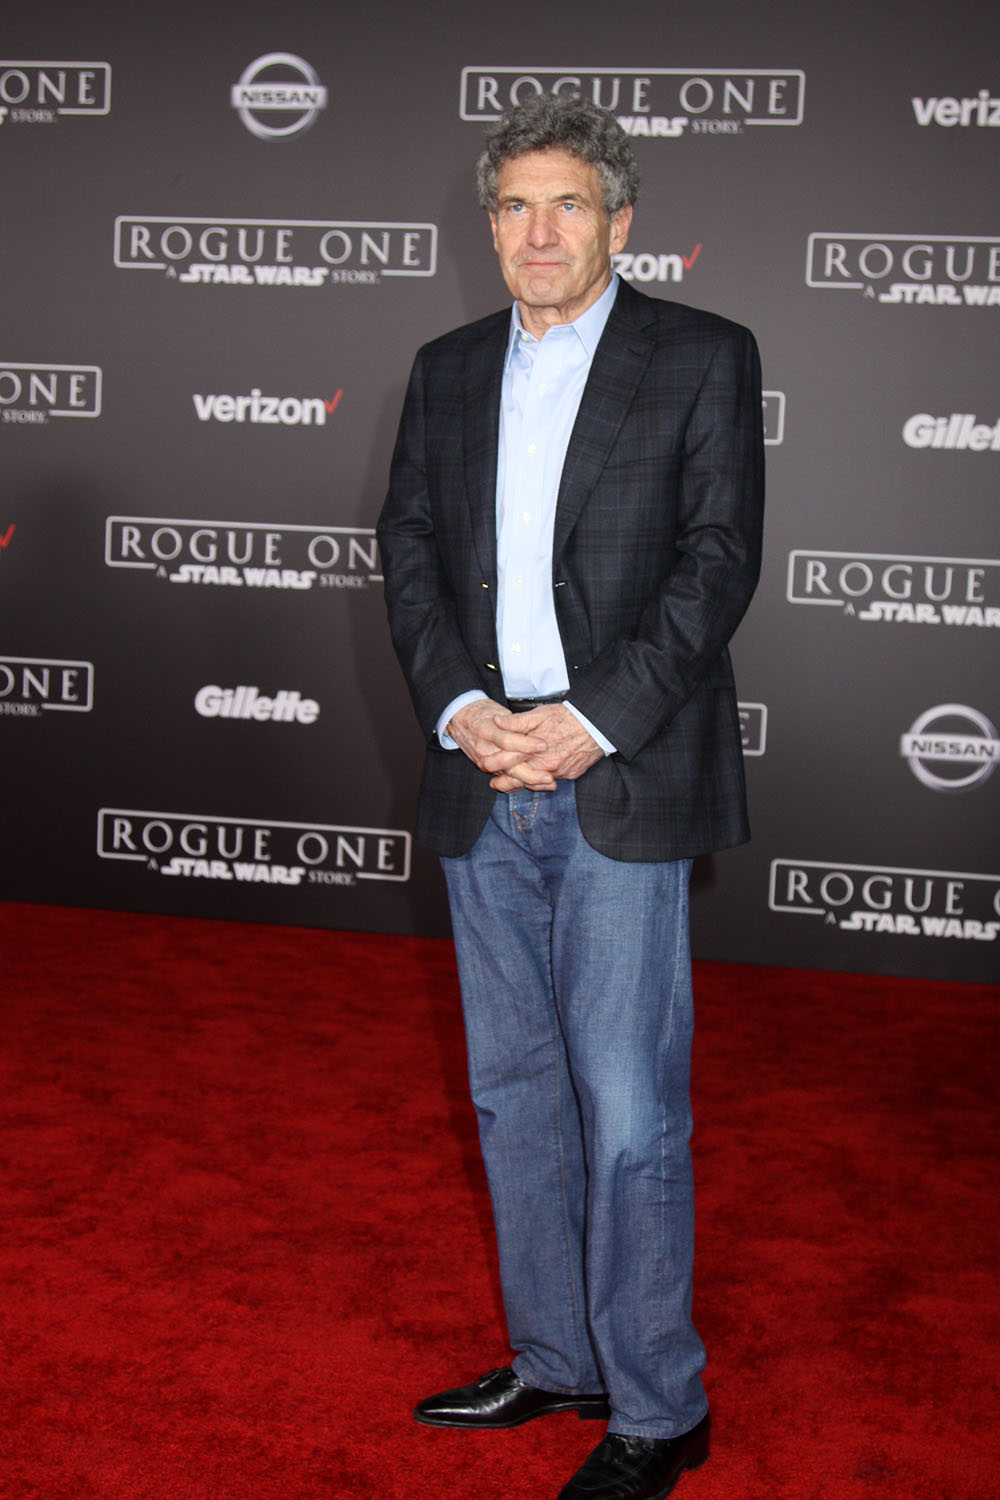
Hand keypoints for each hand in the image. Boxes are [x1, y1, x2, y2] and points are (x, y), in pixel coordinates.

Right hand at [448, 700, 553, 789]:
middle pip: (507, 765)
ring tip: (548, 782)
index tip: (543, 745)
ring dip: (528, 782)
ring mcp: (484, 761)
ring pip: (506, 777)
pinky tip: (538, 786)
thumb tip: (532, 728)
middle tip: (549, 775)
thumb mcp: (498, 710)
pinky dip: (522, 785)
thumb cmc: (483, 714)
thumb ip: (514, 720)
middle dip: (529, 773)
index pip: (507, 740)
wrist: (461, 720)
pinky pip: (504, 782)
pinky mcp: (487, 769)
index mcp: (487, 731)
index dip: (526, 744)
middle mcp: (484, 749)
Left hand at [488, 704, 603, 791]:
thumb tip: (497, 722)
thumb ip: (517, 722)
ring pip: (536, 782)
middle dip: (505, 783)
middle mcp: (546, 765)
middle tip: (494, 784)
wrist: (597, 725)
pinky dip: (541, 781)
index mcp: (535, 750)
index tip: (485, 766)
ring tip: (510, 784)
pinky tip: (534, 778)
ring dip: (522, 783)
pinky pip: (552, 781)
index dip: (494, 764)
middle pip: (520, 779)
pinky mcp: (570, 774)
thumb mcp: (540, 714)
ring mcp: (559, 772)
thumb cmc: (568, 717)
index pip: (508, 761)